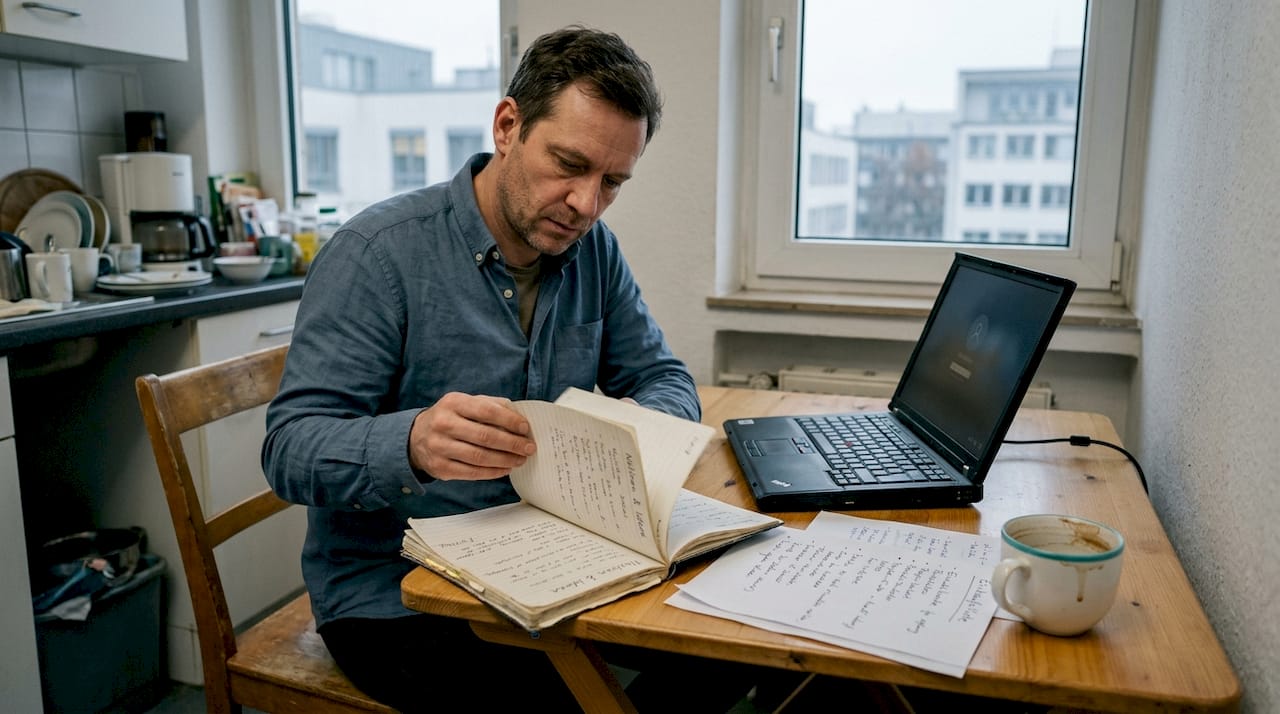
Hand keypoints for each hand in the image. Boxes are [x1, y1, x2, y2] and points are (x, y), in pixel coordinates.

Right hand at [409, 392, 535, 480]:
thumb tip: (519, 418)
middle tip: (529, 448)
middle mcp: (443, 423)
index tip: (525, 428)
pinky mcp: (439, 467)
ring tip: (520, 459)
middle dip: (512, 443)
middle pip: (485, 436)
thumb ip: (491, 405)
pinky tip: (505, 468)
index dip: (509, 421)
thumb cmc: (450, 418)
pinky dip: (492, 472)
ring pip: (479, 457)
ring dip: (505, 460)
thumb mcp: (465, 403)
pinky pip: (472, 473)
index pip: (486, 411)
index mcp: (453, 403)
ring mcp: (439, 447)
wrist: (416, 437)